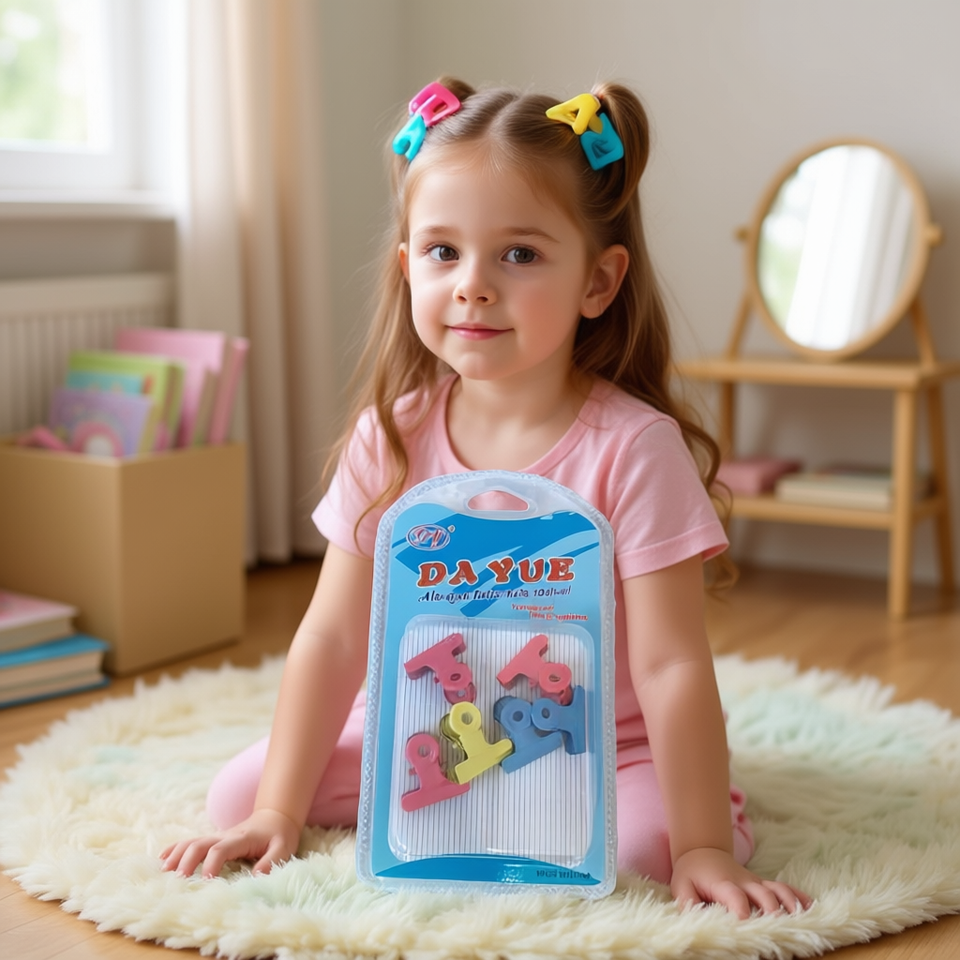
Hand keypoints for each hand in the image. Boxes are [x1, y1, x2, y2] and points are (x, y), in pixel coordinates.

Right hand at [159, 808, 301, 878]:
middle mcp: (225, 836)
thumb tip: (256, 878)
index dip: (210, 865)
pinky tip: (162, 859)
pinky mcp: (212, 840)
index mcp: (241, 838)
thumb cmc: (279, 835)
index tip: (205, 882)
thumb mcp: (283, 848)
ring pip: (192, 841)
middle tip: (177, 880)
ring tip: (163, 872)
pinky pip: (190, 841)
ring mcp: (217, 836)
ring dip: (177, 854)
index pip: (220, 849)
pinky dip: (175, 848)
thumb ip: (272, 861)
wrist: (275, 816)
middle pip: (200, 843)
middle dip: (187, 860)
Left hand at [671, 847, 812, 918]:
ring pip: (778, 889)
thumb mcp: (681, 886)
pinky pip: (785, 888)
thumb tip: (695, 922)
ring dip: (790, 904)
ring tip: (801, 921)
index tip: (745, 921)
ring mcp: (757, 882)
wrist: (703, 852)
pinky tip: (811, 908)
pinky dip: (799, 897)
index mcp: (723, 883)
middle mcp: (744, 882)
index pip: (734, 895)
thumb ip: (687, 903)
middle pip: (763, 894)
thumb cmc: (692, 874)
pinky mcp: (765, 885)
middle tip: (779, 930)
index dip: (740, 907)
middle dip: (772, 912)